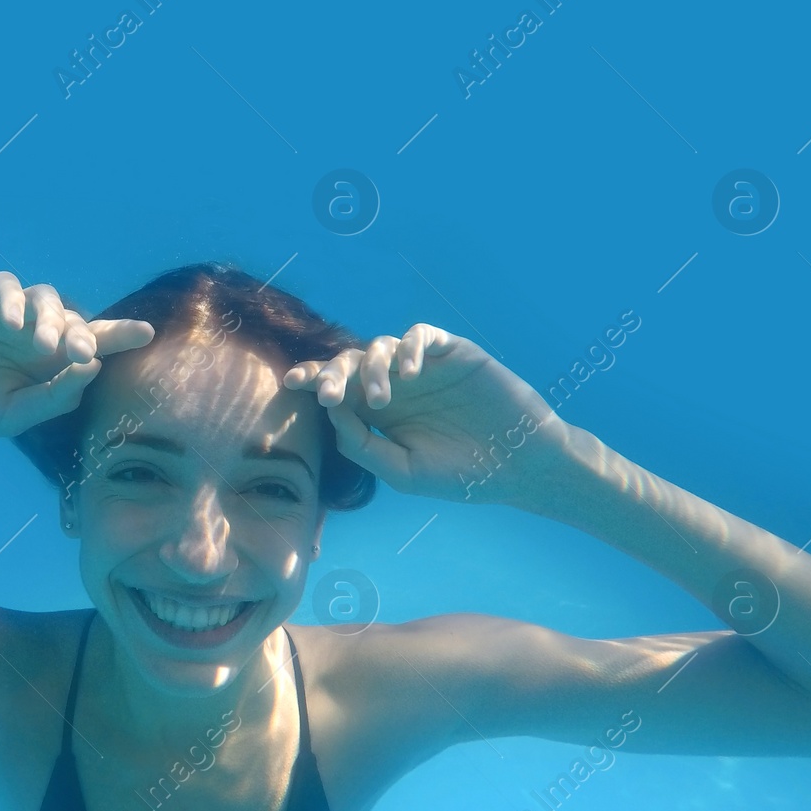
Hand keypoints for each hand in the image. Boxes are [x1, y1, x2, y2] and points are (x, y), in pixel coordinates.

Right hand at [0, 272, 153, 442]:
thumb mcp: (13, 416)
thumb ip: (54, 396)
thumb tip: (94, 366)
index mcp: (46, 364)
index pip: (91, 343)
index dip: (119, 334)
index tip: (148, 333)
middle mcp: (30, 334)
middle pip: (72, 318)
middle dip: (83, 332)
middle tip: (80, 351)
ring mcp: (2, 314)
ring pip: (44, 296)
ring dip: (52, 316)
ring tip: (46, 344)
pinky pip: (3, 286)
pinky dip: (13, 298)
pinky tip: (13, 324)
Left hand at [283, 324, 572, 505]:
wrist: (519, 467)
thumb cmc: (462, 475)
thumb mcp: (403, 471)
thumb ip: (363, 445)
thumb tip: (331, 413)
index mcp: (378, 412)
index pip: (336, 387)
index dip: (312, 378)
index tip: (290, 383)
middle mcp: (395, 384)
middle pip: (349, 361)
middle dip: (331, 372)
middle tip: (328, 394)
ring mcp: (424, 367)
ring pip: (380, 346)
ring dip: (371, 369)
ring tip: (381, 400)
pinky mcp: (453, 352)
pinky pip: (421, 335)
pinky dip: (410, 347)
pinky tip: (410, 373)